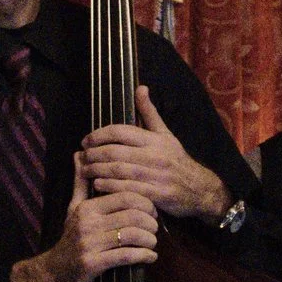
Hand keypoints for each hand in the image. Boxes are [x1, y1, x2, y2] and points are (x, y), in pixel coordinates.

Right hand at [12, 173, 157, 281]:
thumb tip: (79, 154)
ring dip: (149, 239)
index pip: (125, 196)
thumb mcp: (73, 208)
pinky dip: (143, 255)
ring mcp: (89, 244)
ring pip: (131, 235)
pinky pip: (126, 256)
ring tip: (153, 242)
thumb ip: (80, 183)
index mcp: (87, 207)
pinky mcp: (93, 264)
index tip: (151, 210)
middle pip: (132, 215)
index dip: (145, 202)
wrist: (53, 272)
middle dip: (150, 221)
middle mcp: (87, 223)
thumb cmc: (69, 238)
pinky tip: (151, 256)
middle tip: (155, 226)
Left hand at [80, 86, 229, 220]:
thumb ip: (149, 113)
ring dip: (97, 171)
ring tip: (84, 171)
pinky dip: (110, 186)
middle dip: (93, 154)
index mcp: (155, 140)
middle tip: (81, 157)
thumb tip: (140, 88)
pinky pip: (129, 189)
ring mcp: (157, 176)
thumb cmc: (177, 160)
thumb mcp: (166, 134)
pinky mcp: (158, 194)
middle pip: (115, 152)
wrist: (200, 188)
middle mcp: (155, 155)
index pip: (121, 131)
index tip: (86, 141)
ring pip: (119, 171)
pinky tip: (98, 184)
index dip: (99, 135)